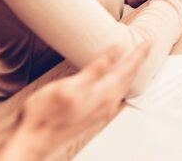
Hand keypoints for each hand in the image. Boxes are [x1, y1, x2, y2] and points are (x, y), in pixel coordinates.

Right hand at [0, 42, 150, 159]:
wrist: (33, 140)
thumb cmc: (45, 114)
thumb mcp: (70, 86)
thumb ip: (96, 69)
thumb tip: (117, 51)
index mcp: (103, 94)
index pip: (128, 68)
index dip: (139, 54)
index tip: (149, 41)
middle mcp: (107, 103)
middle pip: (128, 77)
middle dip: (138, 61)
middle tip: (146, 46)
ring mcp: (101, 109)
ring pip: (123, 85)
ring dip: (130, 70)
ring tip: (135, 58)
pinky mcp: (93, 112)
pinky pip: (115, 91)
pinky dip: (121, 80)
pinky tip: (116, 78)